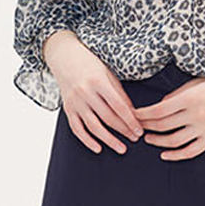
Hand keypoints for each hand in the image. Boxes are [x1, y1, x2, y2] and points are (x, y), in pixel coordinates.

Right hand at [44, 30, 143, 155]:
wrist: (64, 57)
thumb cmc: (90, 64)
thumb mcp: (108, 74)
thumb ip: (119, 93)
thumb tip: (133, 113)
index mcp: (98, 81)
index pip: (118, 106)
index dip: (130, 120)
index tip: (140, 130)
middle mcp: (85, 92)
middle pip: (108, 118)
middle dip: (123, 130)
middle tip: (135, 139)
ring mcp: (75, 102)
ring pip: (93, 126)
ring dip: (109, 140)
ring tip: (121, 148)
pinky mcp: (67, 109)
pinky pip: (77, 129)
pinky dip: (87, 140)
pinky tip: (98, 148)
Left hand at [133, 74, 204, 160]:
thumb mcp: (196, 82)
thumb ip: (176, 95)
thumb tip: (158, 107)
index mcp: (191, 97)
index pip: (158, 110)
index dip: (142, 115)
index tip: (132, 115)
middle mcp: (197, 114)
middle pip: (163, 126)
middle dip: (146, 127)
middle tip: (136, 127)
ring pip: (173, 141)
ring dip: (157, 141)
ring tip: (148, 139)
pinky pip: (190, 152)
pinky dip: (175, 156)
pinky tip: (164, 154)